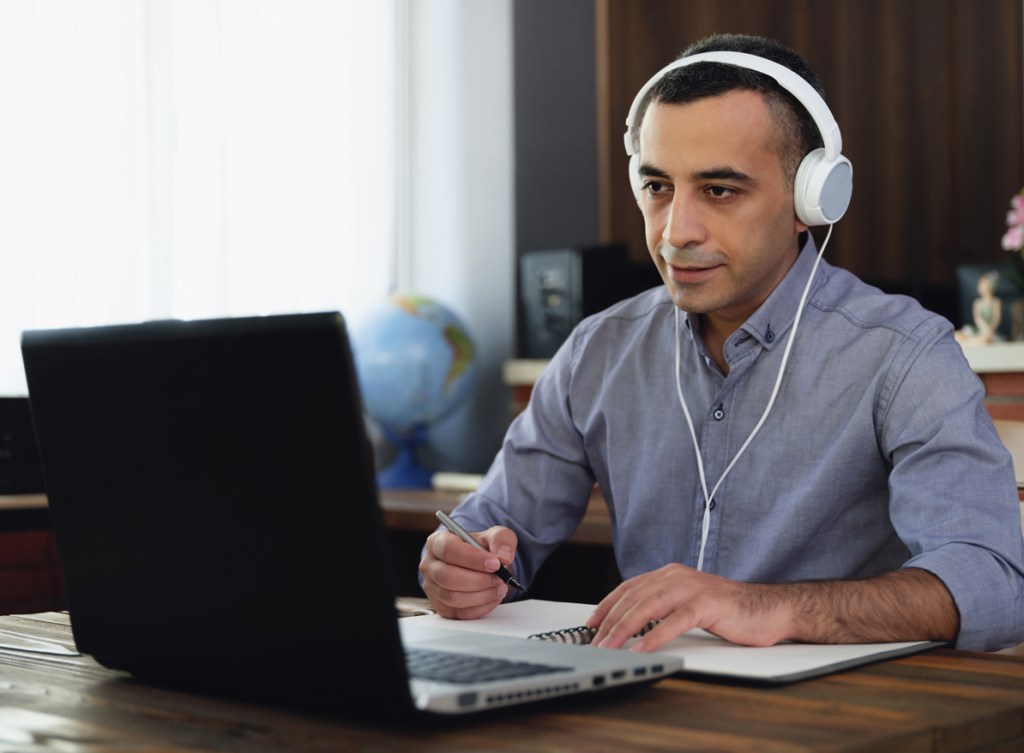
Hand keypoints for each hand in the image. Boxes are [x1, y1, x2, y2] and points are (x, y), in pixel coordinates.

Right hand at [419, 525, 517, 619]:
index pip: (448, 549)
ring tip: (499, 587)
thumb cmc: (479, 549)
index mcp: (437, 542)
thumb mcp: (493, 536)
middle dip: (479, 580)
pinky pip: (460, 613)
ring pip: (453, 598)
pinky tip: (493, 597)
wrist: (478, 565)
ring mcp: (433, 588)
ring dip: (482, 595)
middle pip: (448, 577)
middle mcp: (430, 565)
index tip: (495, 563)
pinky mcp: (442, 607)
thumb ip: (501, 539)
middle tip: (499, 578)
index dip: (472, 558)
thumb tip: (503, 556)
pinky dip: (481, 607)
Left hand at [586, 563, 788, 650]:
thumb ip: (663, 606)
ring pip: (649, 606)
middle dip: (610, 621)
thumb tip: (631, 625)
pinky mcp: (707, 605)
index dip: (607, 605)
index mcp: (670, 574)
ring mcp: (692, 588)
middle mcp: (677, 576)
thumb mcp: (687, 603)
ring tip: (611, 646)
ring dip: (625, 628)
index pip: (629, 587)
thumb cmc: (728, 611)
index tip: (590, 624)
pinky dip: (655, 636)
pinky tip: (643, 648)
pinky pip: (675, 621)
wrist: (768, 608)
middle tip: (595, 642)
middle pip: (634, 597)